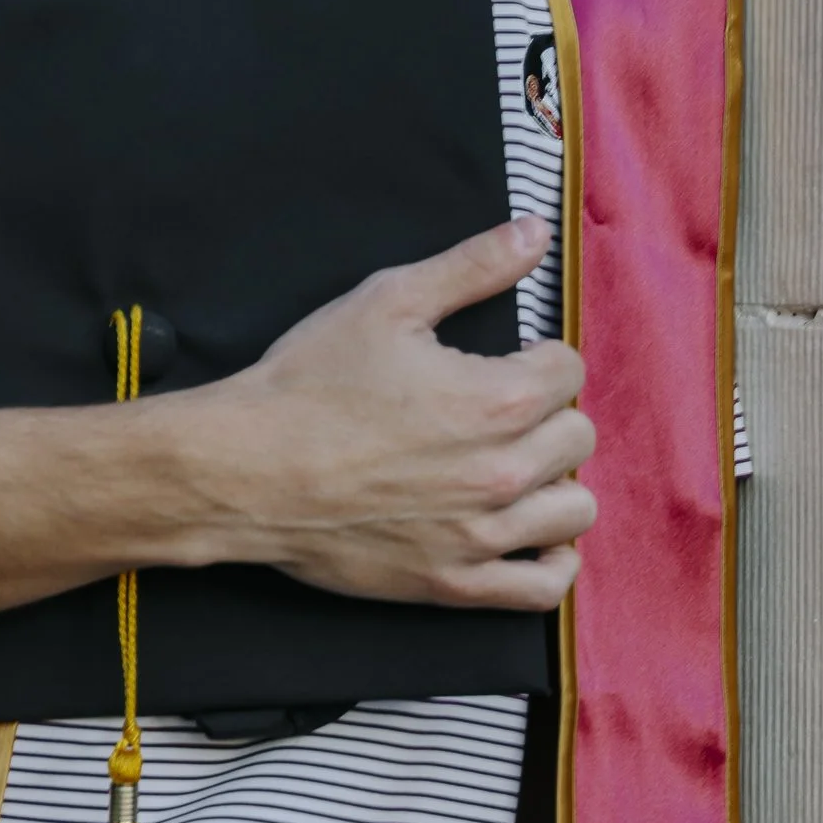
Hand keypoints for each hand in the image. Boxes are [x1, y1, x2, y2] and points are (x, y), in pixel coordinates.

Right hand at [190, 215, 593, 610]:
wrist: (244, 470)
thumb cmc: (309, 383)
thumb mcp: (387, 302)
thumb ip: (471, 267)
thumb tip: (535, 233)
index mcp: (499, 397)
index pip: (570, 370)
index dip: (537, 356)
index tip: (505, 359)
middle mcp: (504, 470)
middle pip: (577, 437)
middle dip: (547, 414)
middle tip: (497, 411)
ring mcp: (482, 535)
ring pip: (575, 511)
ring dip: (554, 483)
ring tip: (512, 466)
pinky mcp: (454, 583)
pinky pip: (542, 589)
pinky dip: (553, 563)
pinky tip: (534, 536)